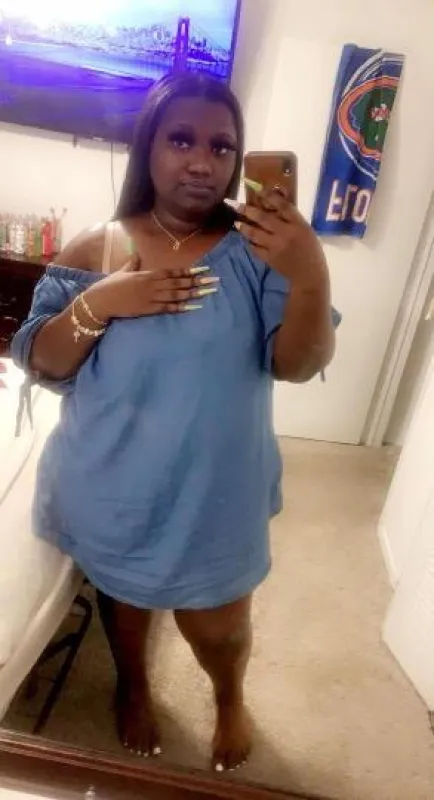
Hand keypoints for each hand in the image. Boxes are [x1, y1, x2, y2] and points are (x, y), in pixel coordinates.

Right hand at [83, 254, 217, 321]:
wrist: (101, 300)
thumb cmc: (110, 285)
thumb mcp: (123, 271)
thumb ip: (132, 263)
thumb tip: (136, 253)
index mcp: (147, 274)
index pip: (171, 272)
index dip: (188, 271)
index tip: (202, 269)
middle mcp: (152, 285)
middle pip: (178, 283)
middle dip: (196, 281)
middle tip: (212, 281)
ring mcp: (151, 298)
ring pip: (175, 295)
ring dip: (192, 293)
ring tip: (206, 292)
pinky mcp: (148, 310)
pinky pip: (167, 308)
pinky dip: (180, 307)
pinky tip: (192, 306)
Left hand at [238, 188, 327, 289]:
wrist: (309, 274)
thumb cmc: (310, 250)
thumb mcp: (306, 231)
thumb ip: (292, 220)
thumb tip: (273, 207)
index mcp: (298, 224)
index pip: (283, 206)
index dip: (269, 196)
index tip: (259, 190)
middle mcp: (286, 233)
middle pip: (264, 218)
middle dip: (248, 210)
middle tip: (235, 205)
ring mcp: (276, 246)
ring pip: (255, 234)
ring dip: (244, 227)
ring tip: (237, 223)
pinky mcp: (270, 258)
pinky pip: (256, 249)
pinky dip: (250, 243)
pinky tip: (246, 239)